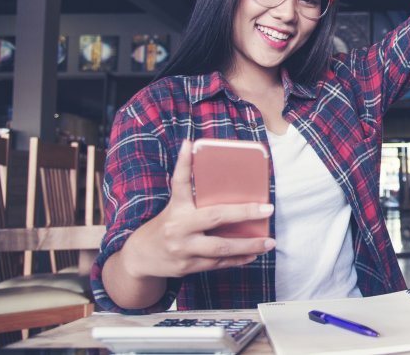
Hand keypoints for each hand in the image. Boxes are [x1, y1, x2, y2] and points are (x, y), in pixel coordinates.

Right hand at [119, 140, 274, 278]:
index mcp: (175, 208)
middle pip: (214, 217)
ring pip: (221, 247)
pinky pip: (218, 263)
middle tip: (267, 209)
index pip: (179, 182)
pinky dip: (238, 259)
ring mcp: (183, 248)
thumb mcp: (175, 208)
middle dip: (244, 212)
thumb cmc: (166, 226)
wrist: (140, 258)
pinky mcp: (188, 266)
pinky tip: (254, 255)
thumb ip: (195, 198)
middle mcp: (178, 227)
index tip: (189, 144)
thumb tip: (228, 182)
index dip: (183, 162)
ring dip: (248, 245)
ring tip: (269, 241)